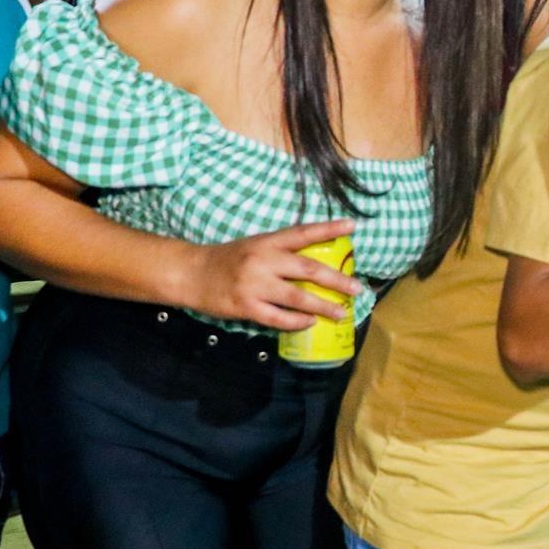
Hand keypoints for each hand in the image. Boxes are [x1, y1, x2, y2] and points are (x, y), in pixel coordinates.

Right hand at [177, 218, 362, 331]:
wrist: (191, 273)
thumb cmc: (228, 260)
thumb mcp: (255, 247)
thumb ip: (281, 252)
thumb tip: (317, 265)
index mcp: (267, 242)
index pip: (302, 233)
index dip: (328, 229)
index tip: (352, 226)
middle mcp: (263, 260)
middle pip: (307, 269)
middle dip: (336, 279)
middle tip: (357, 289)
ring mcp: (254, 285)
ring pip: (297, 297)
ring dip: (322, 306)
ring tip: (341, 313)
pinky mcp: (245, 307)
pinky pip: (277, 317)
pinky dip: (296, 321)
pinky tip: (310, 322)